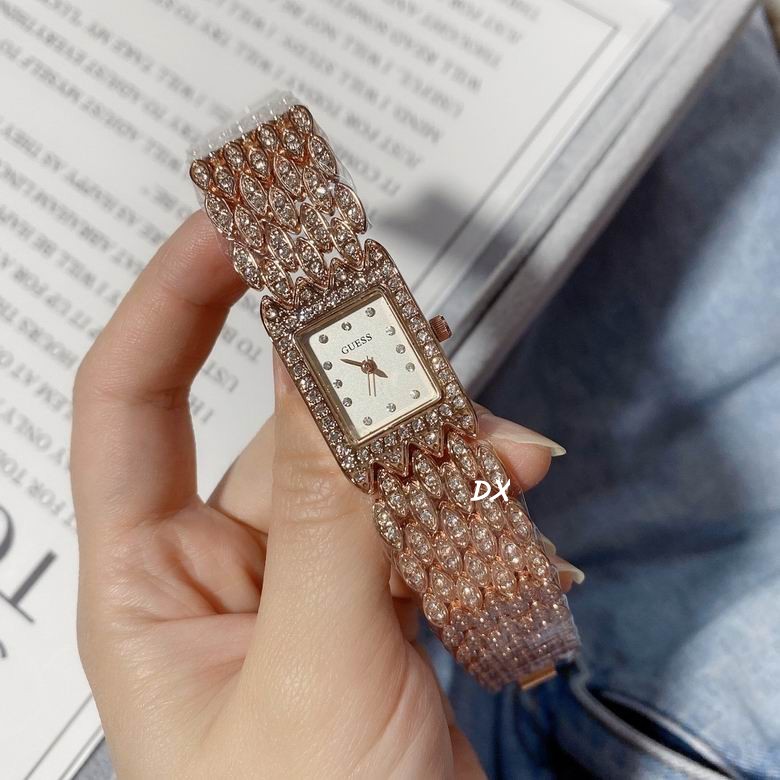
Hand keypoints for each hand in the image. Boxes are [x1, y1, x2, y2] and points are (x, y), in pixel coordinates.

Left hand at [72, 213, 577, 778]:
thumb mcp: (314, 667)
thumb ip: (328, 506)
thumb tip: (322, 358)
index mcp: (152, 587)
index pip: (132, 398)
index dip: (177, 296)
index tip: (236, 225)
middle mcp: (226, 575)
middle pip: (288, 429)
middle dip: (365, 389)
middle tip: (422, 336)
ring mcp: (310, 590)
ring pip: (373, 472)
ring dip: (443, 458)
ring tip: (501, 462)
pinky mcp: (380, 609)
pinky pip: (422, 525)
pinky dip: (469, 514)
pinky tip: (504, 524)